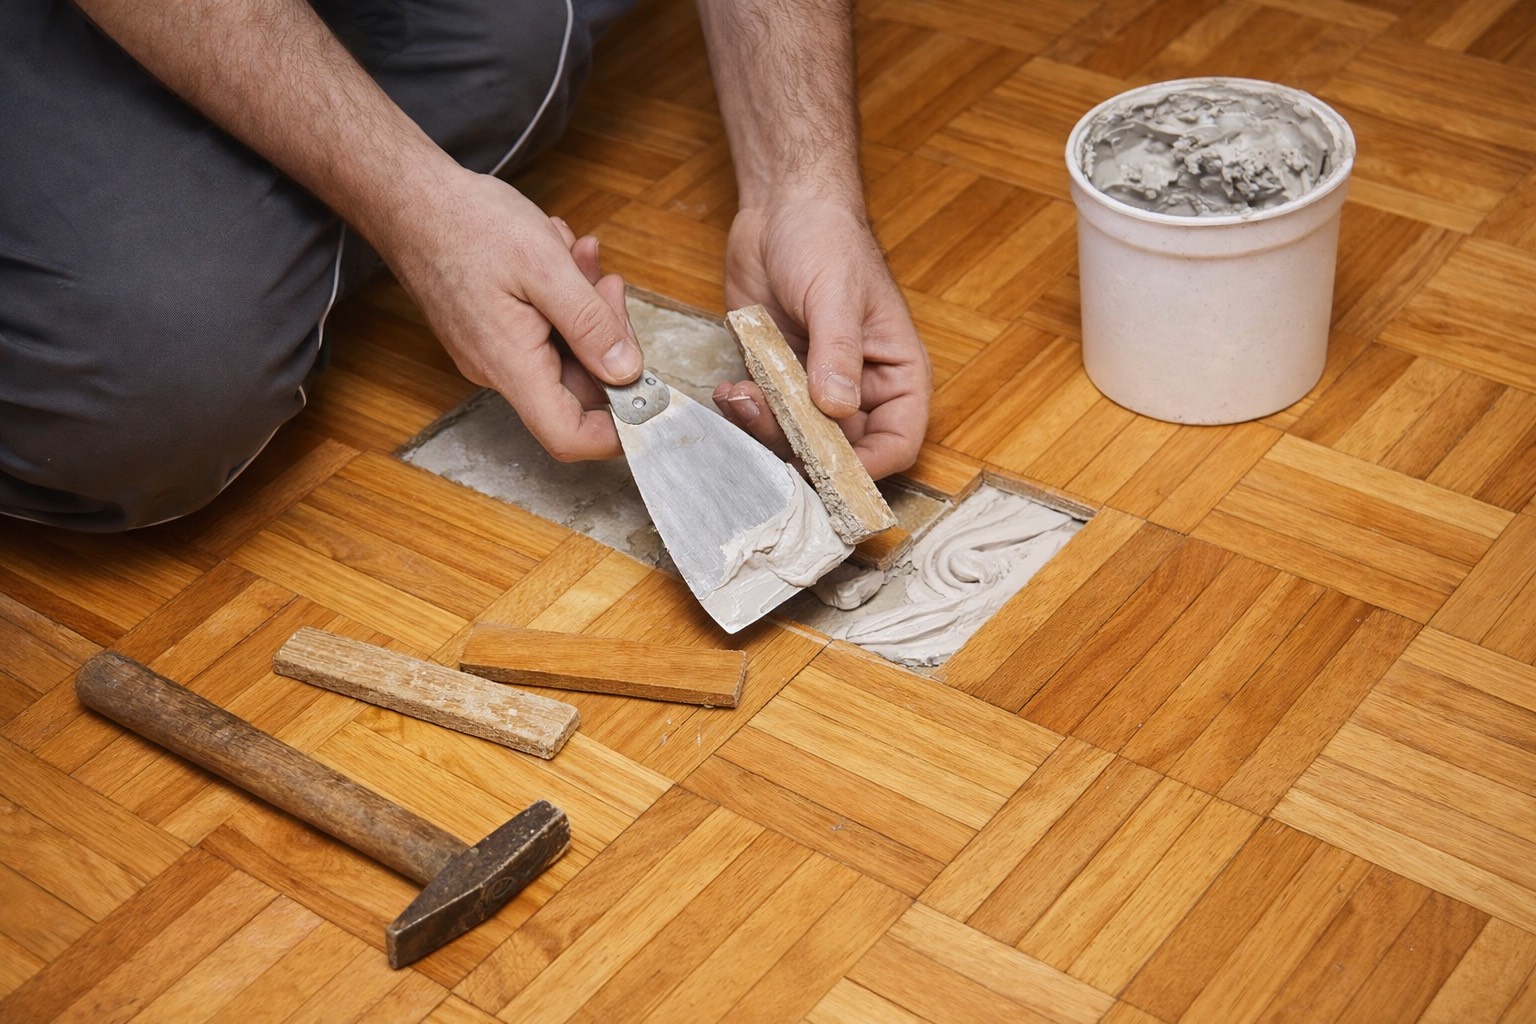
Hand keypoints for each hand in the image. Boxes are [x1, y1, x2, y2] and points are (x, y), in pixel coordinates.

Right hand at [376, 166, 639, 460]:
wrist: (407, 199)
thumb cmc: (465, 224)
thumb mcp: (544, 265)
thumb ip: (590, 323)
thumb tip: (627, 371)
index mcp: (511, 365)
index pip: (567, 437)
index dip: (616, 430)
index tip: (648, 393)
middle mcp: (500, 370)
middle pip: (579, 388)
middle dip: (607, 336)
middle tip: (607, 284)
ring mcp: (495, 352)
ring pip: (566, 351)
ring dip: (587, 307)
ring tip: (578, 255)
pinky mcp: (494, 332)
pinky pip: (544, 330)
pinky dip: (563, 297)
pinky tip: (558, 254)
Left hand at [712, 197, 930, 479]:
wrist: (780, 208)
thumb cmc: (826, 239)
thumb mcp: (836, 293)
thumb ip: (837, 352)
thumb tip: (837, 406)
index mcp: (896, 372)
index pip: (897, 442)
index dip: (867, 468)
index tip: (825, 469)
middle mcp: (860, 389)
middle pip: (841, 452)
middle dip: (801, 451)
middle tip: (767, 426)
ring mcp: (815, 387)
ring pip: (796, 439)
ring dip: (765, 430)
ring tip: (741, 396)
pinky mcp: (777, 378)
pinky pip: (763, 415)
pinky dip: (744, 413)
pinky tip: (729, 390)